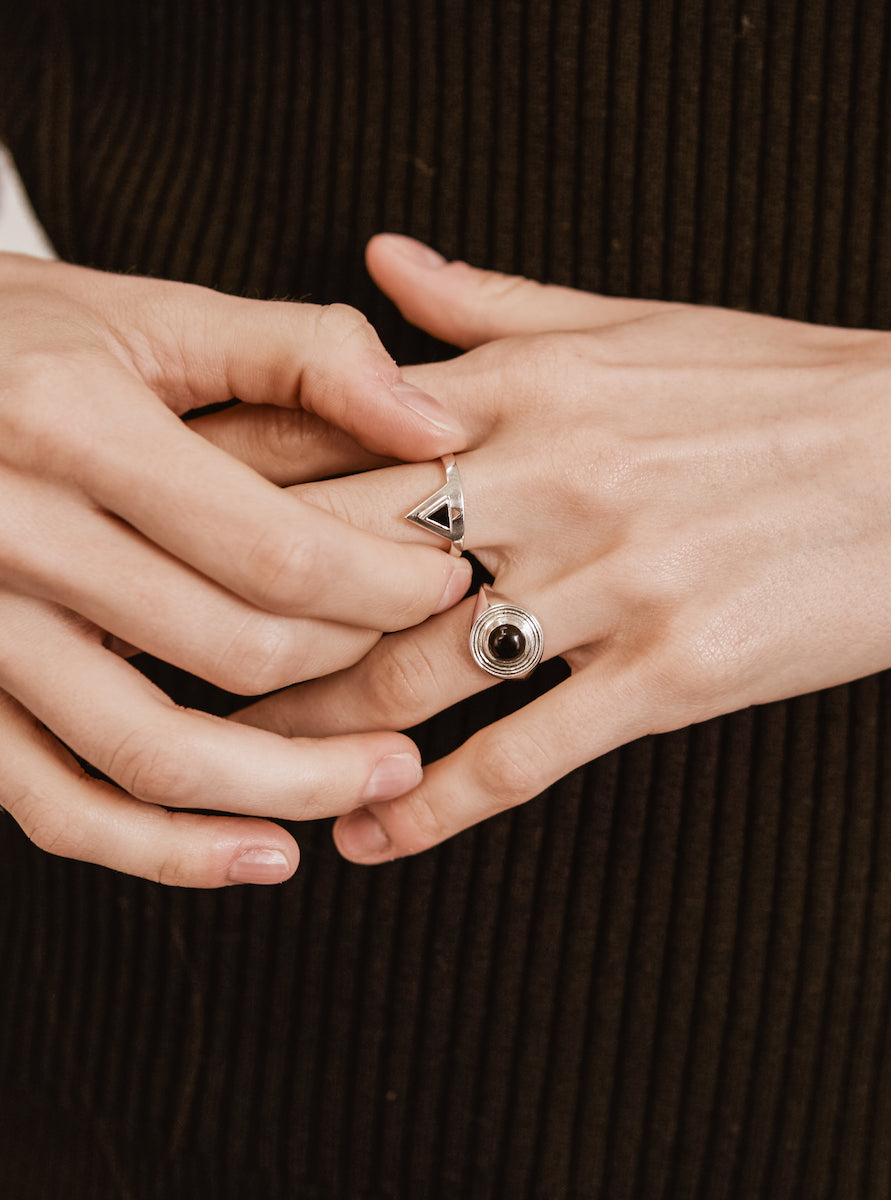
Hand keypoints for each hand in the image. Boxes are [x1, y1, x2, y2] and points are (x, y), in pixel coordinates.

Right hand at [0, 253, 473, 884]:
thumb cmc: (20, 338)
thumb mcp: (152, 310)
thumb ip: (303, 354)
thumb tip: (434, 430)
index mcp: (72, 429)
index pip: (276, 549)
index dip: (386, 583)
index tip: (447, 581)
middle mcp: (9, 537)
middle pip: (234, 650)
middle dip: (360, 664)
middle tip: (432, 655)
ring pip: (156, 752)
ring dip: (293, 785)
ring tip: (388, 776)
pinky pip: (56, 804)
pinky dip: (165, 851)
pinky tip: (265, 853)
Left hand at [228, 236, 890, 859]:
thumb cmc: (799, 383)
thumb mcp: (639, 321)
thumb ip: (493, 305)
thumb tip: (378, 262)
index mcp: (533, 382)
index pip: (332, 432)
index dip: (227, 488)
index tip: (167, 539)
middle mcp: (557, 473)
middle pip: (341, 561)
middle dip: (241, 624)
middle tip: (170, 671)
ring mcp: (618, 578)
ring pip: (414, 669)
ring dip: (313, 728)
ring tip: (247, 771)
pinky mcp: (682, 670)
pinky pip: (526, 751)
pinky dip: (436, 805)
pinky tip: (374, 837)